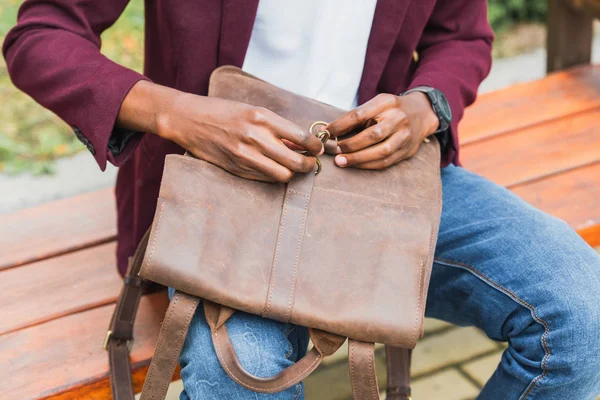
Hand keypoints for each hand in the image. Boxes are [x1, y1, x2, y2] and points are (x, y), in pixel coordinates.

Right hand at [155, 92, 323, 182]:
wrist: (189, 120)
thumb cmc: (223, 111)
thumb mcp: (253, 111)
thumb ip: (277, 127)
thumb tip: (301, 142)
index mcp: (262, 118)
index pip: (301, 137)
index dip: (315, 146)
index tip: (318, 148)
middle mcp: (255, 138)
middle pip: (296, 162)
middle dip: (309, 165)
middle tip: (311, 162)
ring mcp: (245, 156)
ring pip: (283, 175)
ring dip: (292, 173)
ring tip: (294, 166)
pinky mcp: (237, 169)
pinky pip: (265, 178)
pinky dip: (274, 175)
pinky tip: (274, 167)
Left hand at [326, 92, 438, 169]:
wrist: (422, 114)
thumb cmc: (392, 109)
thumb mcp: (377, 104)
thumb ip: (357, 116)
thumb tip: (330, 131)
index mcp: (387, 103)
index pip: (360, 114)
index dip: (341, 125)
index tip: (327, 132)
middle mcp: (398, 119)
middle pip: (373, 134)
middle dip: (351, 145)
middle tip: (335, 150)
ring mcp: (405, 136)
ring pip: (381, 151)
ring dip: (358, 159)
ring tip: (341, 161)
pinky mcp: (407, 151)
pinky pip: (386, 162)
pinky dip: (368, 165)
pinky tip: (355, 165)